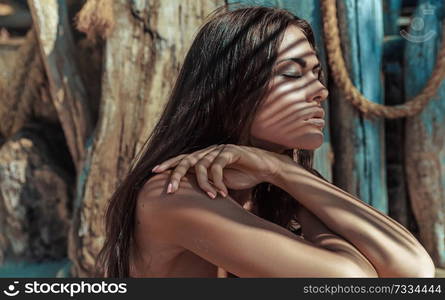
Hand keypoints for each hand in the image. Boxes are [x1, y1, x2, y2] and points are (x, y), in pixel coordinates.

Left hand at [151, 144, 288, 198]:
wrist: (265, 169)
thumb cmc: (242, 175)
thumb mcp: (220, 182)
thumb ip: (205, 183)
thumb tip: (189, 196)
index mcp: (204, 156)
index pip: (182, 159)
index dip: (169, 164)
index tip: (154, 172)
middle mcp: (209, 151)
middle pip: (186, 160)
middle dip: (175, 175)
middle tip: (169, 190)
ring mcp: (219, 150)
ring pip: (201, 165)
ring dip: (204, 184)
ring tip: (209, 196)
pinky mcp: (231, 151)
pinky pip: (218, 166)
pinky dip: (218, 181)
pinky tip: (222, 192)